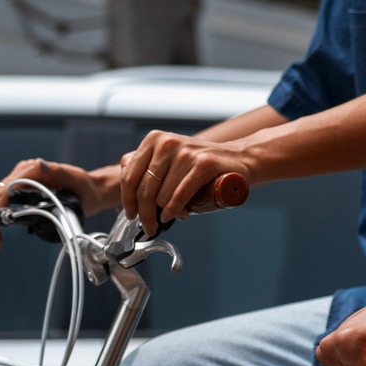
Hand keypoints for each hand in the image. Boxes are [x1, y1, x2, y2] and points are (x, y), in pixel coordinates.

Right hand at [0, 159, 115, 249]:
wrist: (92, 190)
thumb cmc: (85, 185)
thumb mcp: (74, 177)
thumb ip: (57, 171)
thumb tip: (40, 165)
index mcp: (32, 169)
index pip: (5, 189)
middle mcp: (23, 174)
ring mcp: (20, 183)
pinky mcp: (21, 192)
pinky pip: (0, 203)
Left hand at [118, 129, 256, 234]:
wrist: (239, 158)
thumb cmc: (200, 166)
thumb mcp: (169, 161)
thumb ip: (146, 169)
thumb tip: (127, 195)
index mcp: (154, 140)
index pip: (129, 176)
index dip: (127, 200)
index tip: (131, 214)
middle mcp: (167, 143)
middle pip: (144, 189)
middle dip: (144, 213)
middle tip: (148, 225)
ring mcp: (186, 152)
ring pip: (161, 195)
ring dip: (163, 213)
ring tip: (170, 217)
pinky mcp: (204, 164)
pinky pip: (180, 195)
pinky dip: (175, 210)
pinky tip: (176, 215)